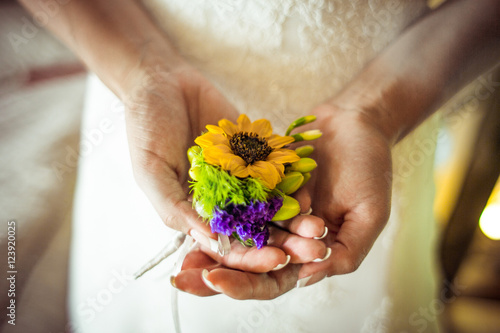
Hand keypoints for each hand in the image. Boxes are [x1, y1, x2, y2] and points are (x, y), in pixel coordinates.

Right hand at [124, 60, 328, 275]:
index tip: (276, 262)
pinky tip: (311, 193)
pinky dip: (294, 183)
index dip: (250, 257)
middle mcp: (221, 201)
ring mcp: (240, 177)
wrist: (164, 81)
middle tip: (312, 252)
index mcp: (194, 214)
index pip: (225, 245)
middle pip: (256, 230)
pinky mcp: (255, 153)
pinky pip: (277, 170)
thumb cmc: (147, 127)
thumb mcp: (151, 171)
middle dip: (283, 243)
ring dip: (296, 219)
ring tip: (318, 229)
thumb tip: (209, 239)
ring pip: (272, 205)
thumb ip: (175, 207)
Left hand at [171, 104, 389, 298]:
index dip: (245, 285)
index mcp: (311, 252)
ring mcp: (269, 212)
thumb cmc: (370, 167)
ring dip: (204, 247)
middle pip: (245, 265)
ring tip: (176, 257)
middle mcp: (285, 237)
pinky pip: (231, 202)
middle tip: (181, 278)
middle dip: (213, 273)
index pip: (273, 279)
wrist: (356, 122)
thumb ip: (345, 252)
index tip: (216, 280)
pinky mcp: (259, 187)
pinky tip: (187, 214)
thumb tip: (304, 279)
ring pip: (233, 237)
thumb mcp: (369, 214)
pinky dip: (211, 211)